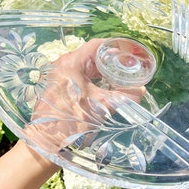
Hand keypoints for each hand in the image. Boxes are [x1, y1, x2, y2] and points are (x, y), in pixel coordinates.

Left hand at [24, 38, 144, 151]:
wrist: (47, 142)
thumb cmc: (73, 120)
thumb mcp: (102, 106)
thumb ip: (124, 97)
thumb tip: (141, 90)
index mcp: (71, 63)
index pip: (97, 46)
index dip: (115, 47)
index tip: (128, 52)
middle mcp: (62, 65)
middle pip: (91, 56)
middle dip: (110, 61)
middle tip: (127, 66)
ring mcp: (58, 75)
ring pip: (85, 67)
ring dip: (102, 71)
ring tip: (118, 77)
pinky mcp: (57, 86)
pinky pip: (79, 77)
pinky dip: (92, 80)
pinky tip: (104, 87)